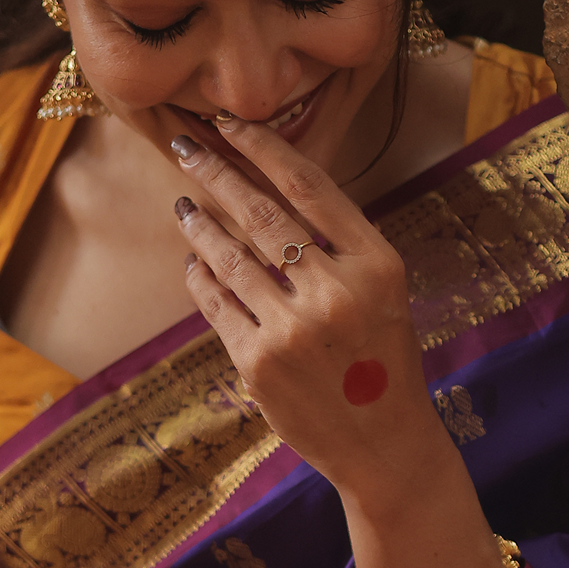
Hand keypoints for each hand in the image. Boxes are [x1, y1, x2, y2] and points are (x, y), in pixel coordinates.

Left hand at [168, 112, 449, 512]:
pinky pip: (217, 305)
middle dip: (216, 173)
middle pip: (262, 213)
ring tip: (184, 207)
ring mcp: (294, 330)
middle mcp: (337, 291)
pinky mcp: (259, 363)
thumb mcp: (383, 292)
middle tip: (186, 148)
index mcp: (376, 263)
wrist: (384, 443)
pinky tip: (194, 264)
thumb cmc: (382, 359)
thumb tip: (270, 186)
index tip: (229, 124)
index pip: (310, 186)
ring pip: (230, 258)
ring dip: (200, 227)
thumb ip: (340, 245)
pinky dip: (201, 278)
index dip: (262, 148)